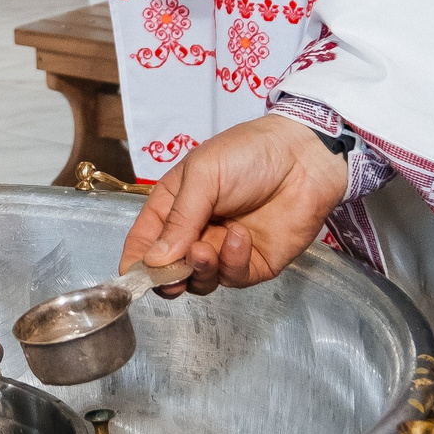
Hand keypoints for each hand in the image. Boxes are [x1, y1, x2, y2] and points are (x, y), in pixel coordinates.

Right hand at [117, 115, 350, 293]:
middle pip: (170, 270)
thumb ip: (178, 219)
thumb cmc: (248, 153)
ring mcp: (225, 250)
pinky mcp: (254, 263)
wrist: (304, 157)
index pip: (146, 241)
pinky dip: (232, 262)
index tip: (130, 277)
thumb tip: (153, 260)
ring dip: (200, 269)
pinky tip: (240, 237)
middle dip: (168, 275)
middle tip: (172, 271)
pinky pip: (234, 278)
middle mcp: (196, 232)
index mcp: (174, 206)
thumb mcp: (202, 175)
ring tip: (206, 248)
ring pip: (200, 280)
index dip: (136, 261)